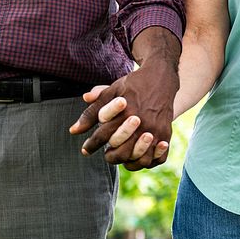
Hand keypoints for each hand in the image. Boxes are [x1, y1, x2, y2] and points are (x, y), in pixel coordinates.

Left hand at [69, 27, 179, 170]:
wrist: (161, 77)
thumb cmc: (132, 85)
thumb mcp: (110, 92)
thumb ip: (91, 113)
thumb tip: (73, 131)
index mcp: (124, 111)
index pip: (103, 135)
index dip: (92, 144)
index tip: (86, 149)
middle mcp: (140, 122)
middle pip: (121, 150)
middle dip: (110, 155)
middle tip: (105, 154)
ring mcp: (155, 129)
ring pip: (140, 157)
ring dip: (129, 161)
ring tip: (121, 158)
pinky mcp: (166, 133)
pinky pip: (158, 157)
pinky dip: (148, 161)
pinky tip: (138, 157)